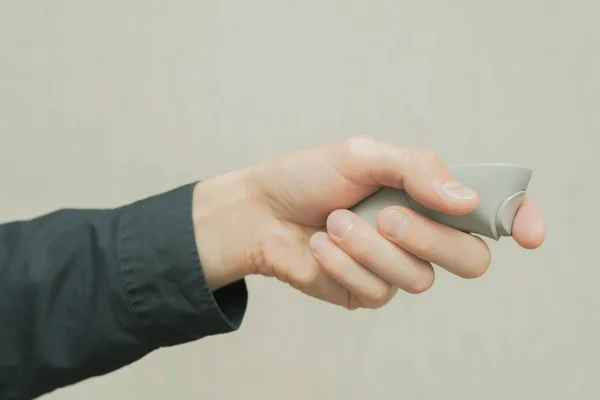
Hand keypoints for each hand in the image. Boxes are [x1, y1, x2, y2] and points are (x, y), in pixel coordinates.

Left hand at [192, 135, 545, 308]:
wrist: (259, 210)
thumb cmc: (308, 177)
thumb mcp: (362, 154)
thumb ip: (418, 169)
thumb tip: (466, 199)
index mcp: (427, 196)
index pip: (491, 214)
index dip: (520, 221)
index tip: (529, 233)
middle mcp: (420, 235)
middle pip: (469, 259)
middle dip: (429, 238)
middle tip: (387, 215)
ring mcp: (395, 267)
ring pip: (418, 278)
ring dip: (371, 247)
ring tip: (334, 223)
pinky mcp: (365, 293)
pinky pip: (376, 291)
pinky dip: (344, 265)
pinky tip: (319, 245)